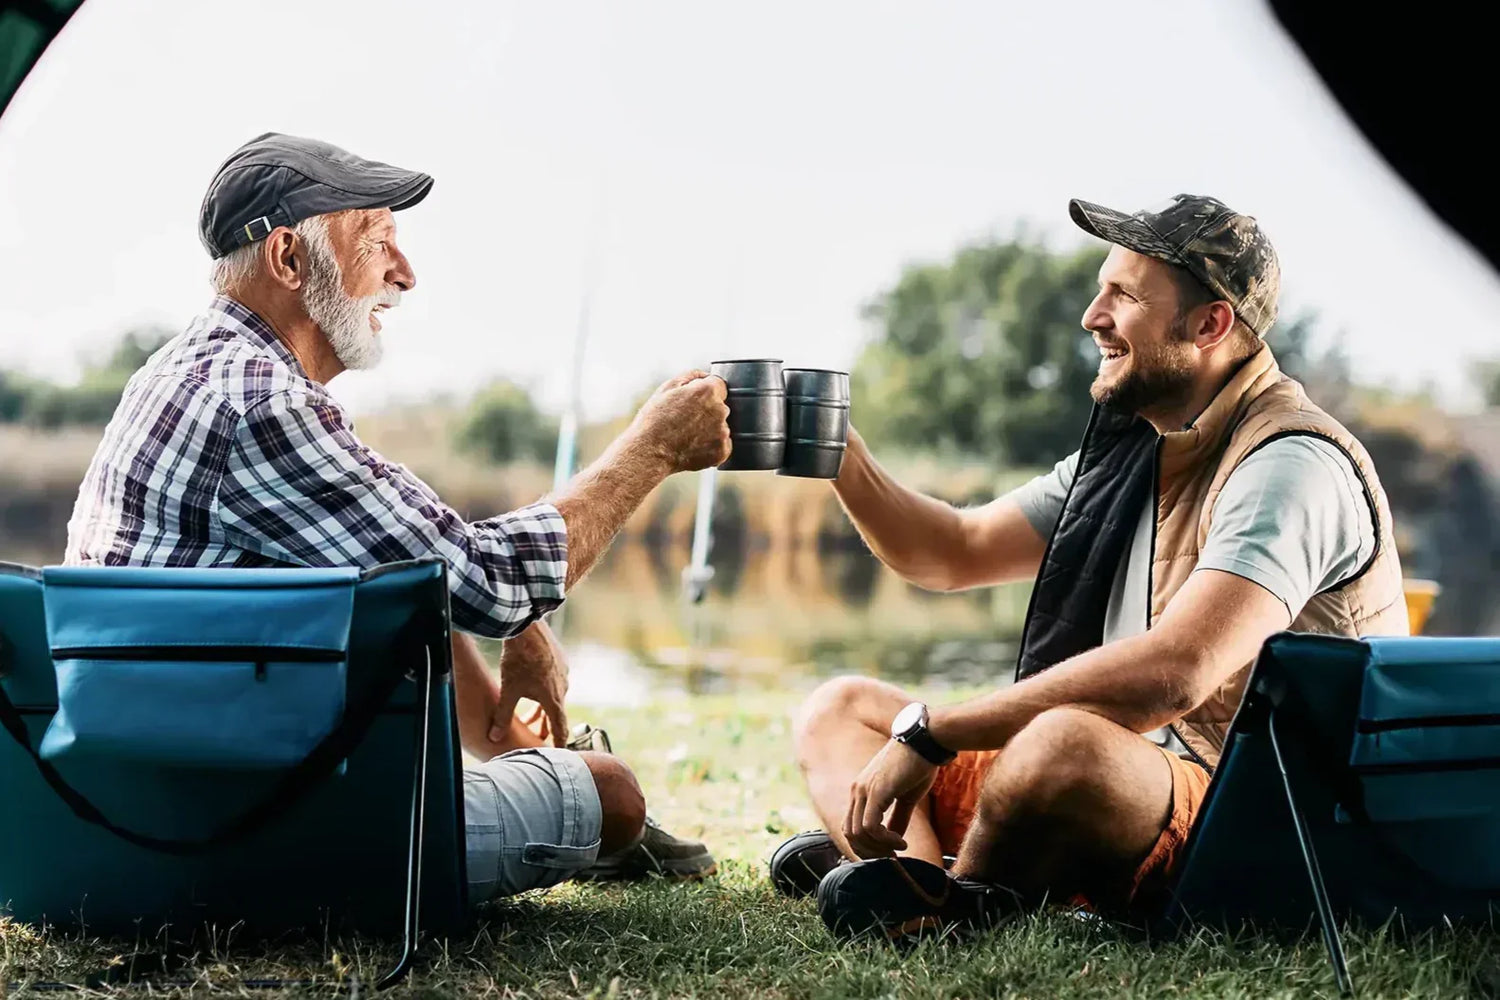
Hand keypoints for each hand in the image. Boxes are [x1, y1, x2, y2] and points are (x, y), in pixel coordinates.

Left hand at [492, 623, 569, 747]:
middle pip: (556, 712)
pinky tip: (532, 683)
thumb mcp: (508, 691)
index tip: (560, 753)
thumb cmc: (518, 660)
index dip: (559, 742)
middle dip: (545, 725)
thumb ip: (502, 716)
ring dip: (543, 706)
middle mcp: (563, 687)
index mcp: (553, 699)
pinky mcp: (560, 660)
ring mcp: (563, 672)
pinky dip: (545, 689)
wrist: (528, 628)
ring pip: (554, 695)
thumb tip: (493, 738)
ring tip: (528, 713)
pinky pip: (555, 680)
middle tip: (535, 735)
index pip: (560, 727)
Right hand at [629, 370, 730, 472]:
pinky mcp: (722, 451)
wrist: (649, 453)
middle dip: (708, 411)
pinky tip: (693, 446)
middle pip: (721, 406)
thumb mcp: (666, 388)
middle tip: (685, 421)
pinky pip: (722, 445)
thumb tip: (706, 376)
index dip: (704, 393)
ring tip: (687, 435)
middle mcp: (720, 410)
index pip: (719, 385)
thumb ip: (691, 376)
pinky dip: (711, 446)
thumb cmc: (654, 421)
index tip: (693, 402)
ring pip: (721, 427)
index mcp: (708, 391)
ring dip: (710, 429)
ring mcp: (723, 433)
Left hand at [844, 739, 939, 858]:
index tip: (887, 852)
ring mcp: (864, 790)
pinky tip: (900, 841)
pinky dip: (884, 840)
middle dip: (870, 851)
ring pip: (858, 833)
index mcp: (861, 790)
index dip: (866, 846)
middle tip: (892, 856)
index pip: (850, 827)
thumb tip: (894, 840)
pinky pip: (870, 826)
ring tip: (899, 848)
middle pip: (850, 833)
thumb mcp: (906, 797)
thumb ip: (897, 818)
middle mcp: (857, 790)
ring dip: (878, 848)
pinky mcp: (876, 791)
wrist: (925, 741)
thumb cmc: (918, 765)